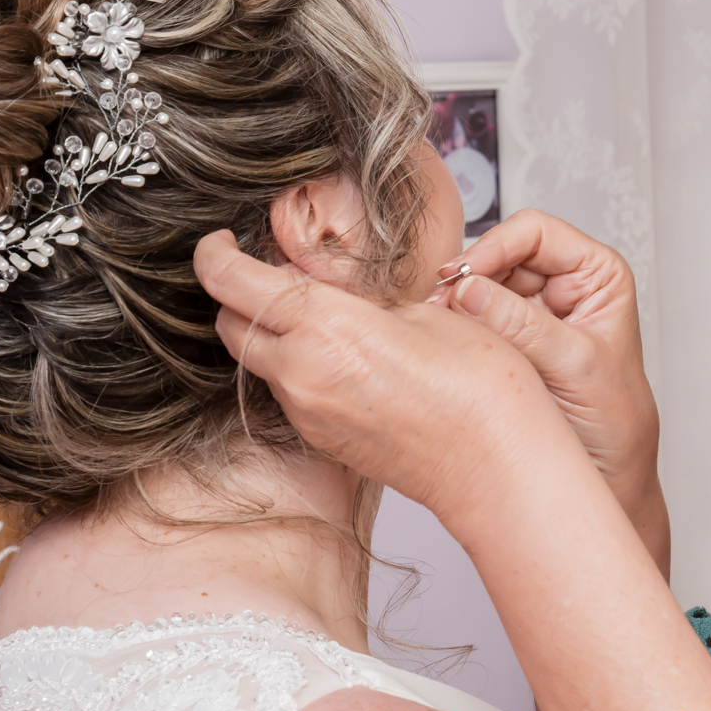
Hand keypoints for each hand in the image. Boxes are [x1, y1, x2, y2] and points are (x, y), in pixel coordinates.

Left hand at [192, 230, 580, 530]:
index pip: (229, 281)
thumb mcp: (426, 312)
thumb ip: (365, 300)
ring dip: (274, 337)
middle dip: (240, 296)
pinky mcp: (323, 441)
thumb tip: (340, 297)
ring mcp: (308, 413)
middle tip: (277, 278)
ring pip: (260, 363)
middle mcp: (300, 373)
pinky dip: (300, 371)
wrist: (497, 467)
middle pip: (230, 325)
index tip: (221, 243)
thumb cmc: (480, 389)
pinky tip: (348, 363)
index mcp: (322, 325)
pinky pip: (291, 396)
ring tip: (326, 322)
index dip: (213, 254)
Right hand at [435, 210, 669, 575]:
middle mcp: (566, 286)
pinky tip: (446, 346)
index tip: (462, 278)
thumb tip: (466, 288)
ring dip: (457, 305)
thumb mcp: (574, 368)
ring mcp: (535, 314)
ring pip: (481, 286)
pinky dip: (456, 329)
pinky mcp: (510, 343)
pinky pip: (473, 320)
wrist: (609, 481)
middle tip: (440, 308)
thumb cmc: (615, 428)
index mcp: (598, 276)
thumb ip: (522, 326)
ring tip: (442, 331)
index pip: (536, 231)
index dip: (494, 247)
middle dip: (469, 279)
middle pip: (501, 254)